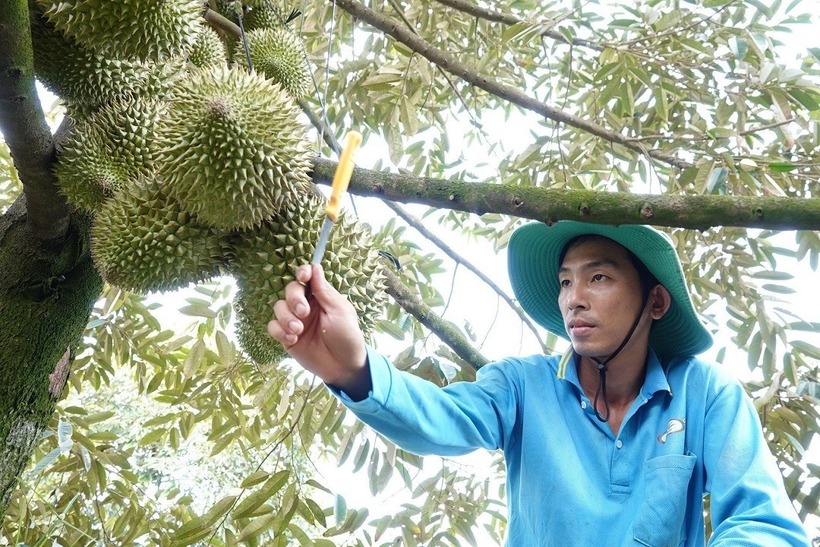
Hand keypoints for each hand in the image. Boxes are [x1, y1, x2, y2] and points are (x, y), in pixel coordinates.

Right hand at [268, 264, 370, 398]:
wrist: (343, 367)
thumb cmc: (347, 337)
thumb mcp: (340, 311)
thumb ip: (325, 291)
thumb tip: (315, 268)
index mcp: (321, 297)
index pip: (308, 278)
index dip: (303, 273)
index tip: (303, 276)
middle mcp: (306, 306)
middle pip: (290, 290)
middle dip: (294, 299)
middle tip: (304, 312)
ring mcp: (295, 321)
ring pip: (278, 307)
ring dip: (286, 317)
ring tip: (298, 330)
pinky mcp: (287, 336)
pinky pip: (273, 326)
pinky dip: (279, 331)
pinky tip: (293, 339)